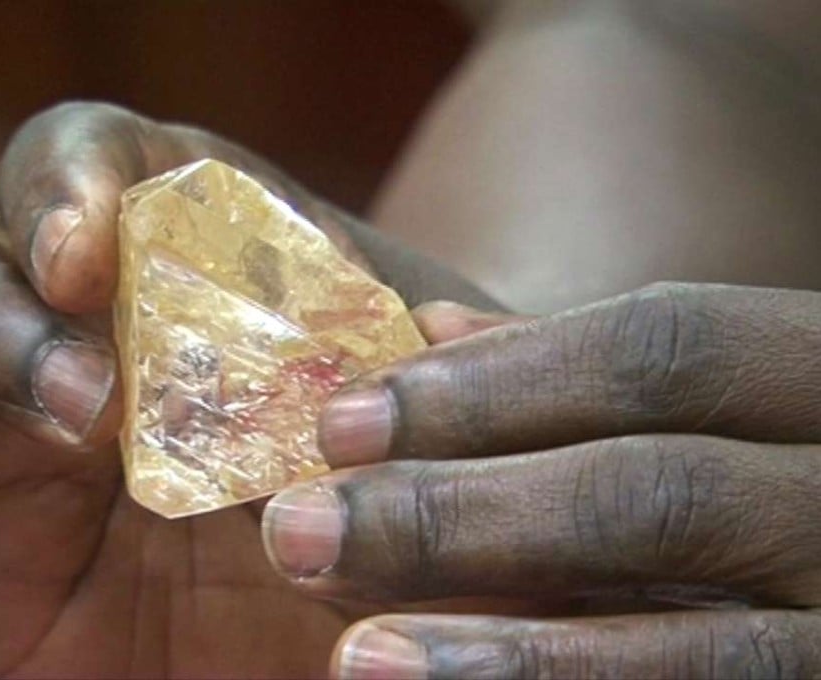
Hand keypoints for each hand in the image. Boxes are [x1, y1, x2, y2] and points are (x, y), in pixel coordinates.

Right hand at [0, 102, 486, 677]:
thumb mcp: (427, 431)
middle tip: (76, 409)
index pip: (75, 157)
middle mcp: (49, 335)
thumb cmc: (394, 506)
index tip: (84, 258)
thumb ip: (434, 376)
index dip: (60, 182)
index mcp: (164, 267)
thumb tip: (437, 332)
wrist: (351, 636)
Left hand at [263, 284, 820, 677]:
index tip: (344, 421)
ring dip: (513, 654)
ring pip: (703, 651)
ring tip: (359, 661)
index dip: (495, 382)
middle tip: (302, 533)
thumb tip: (431, 327)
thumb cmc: (767, 471)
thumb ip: (580, 376)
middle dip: (464, 512)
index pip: (666, 350)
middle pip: (659, 493)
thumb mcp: (710, 403)